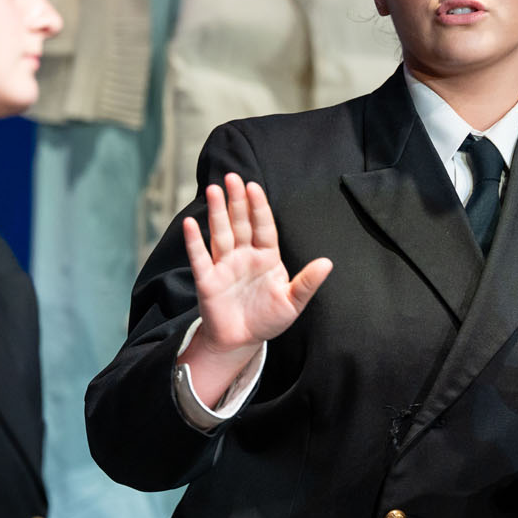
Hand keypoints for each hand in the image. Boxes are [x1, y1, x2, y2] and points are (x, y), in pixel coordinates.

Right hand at [178, 174, 330, 403]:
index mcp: (266, 257)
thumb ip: (307, 283)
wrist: (241, 341)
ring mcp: (224, 266)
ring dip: (216, 212)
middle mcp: (244, 256)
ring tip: (213, 189)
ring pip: (220, 233)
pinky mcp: (207, 280)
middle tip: (232, 176)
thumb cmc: (268, 319)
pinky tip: (190, 223)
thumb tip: (328, 263)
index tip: (254, 186)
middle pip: (240, 223)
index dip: (259, 207)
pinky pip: (200, 257)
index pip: (263, 226)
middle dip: (237, 200)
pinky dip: (194, 241)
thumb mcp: (292, 303)